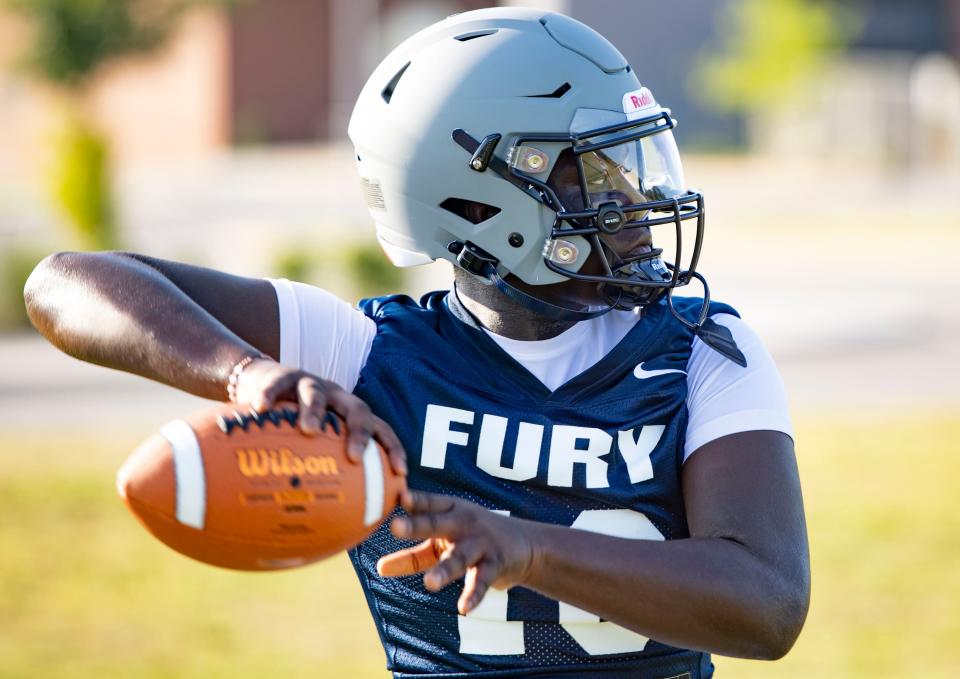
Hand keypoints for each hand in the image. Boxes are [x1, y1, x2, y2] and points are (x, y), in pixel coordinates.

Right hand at [233, 358, 406, 475]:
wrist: (264, 380)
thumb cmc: (293, 422)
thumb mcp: (312, 442)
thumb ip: (321, 472)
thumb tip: (325, 527)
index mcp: (349, 414)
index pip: (381, 428)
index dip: (393, 448)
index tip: (400, 473)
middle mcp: (336, 397)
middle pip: (357, 408)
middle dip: (360, 432)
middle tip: (354, 455)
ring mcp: (310, 384)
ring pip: (316, 393)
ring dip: (314, 410)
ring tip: (308, 429)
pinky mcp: (281, 377)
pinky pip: (275, 385)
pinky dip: (269, 396)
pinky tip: (261, 409)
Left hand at [377, 491, 535, 614]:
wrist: (524, 545)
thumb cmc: (473, 540)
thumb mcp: (443, 543)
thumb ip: (412, 555)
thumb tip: (378, 569)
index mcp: (451, 510)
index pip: (430, 504)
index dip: (414, 500)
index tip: (397, 495)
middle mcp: (465, 523)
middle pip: (437, 524)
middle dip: (417, 525)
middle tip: (394, 527)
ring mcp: (481, 543)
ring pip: (459, 557)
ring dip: (444, 570)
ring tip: (429, 583)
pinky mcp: (495, 565)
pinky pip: (481, 581)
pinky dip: (474, 595)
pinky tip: (464, 608)